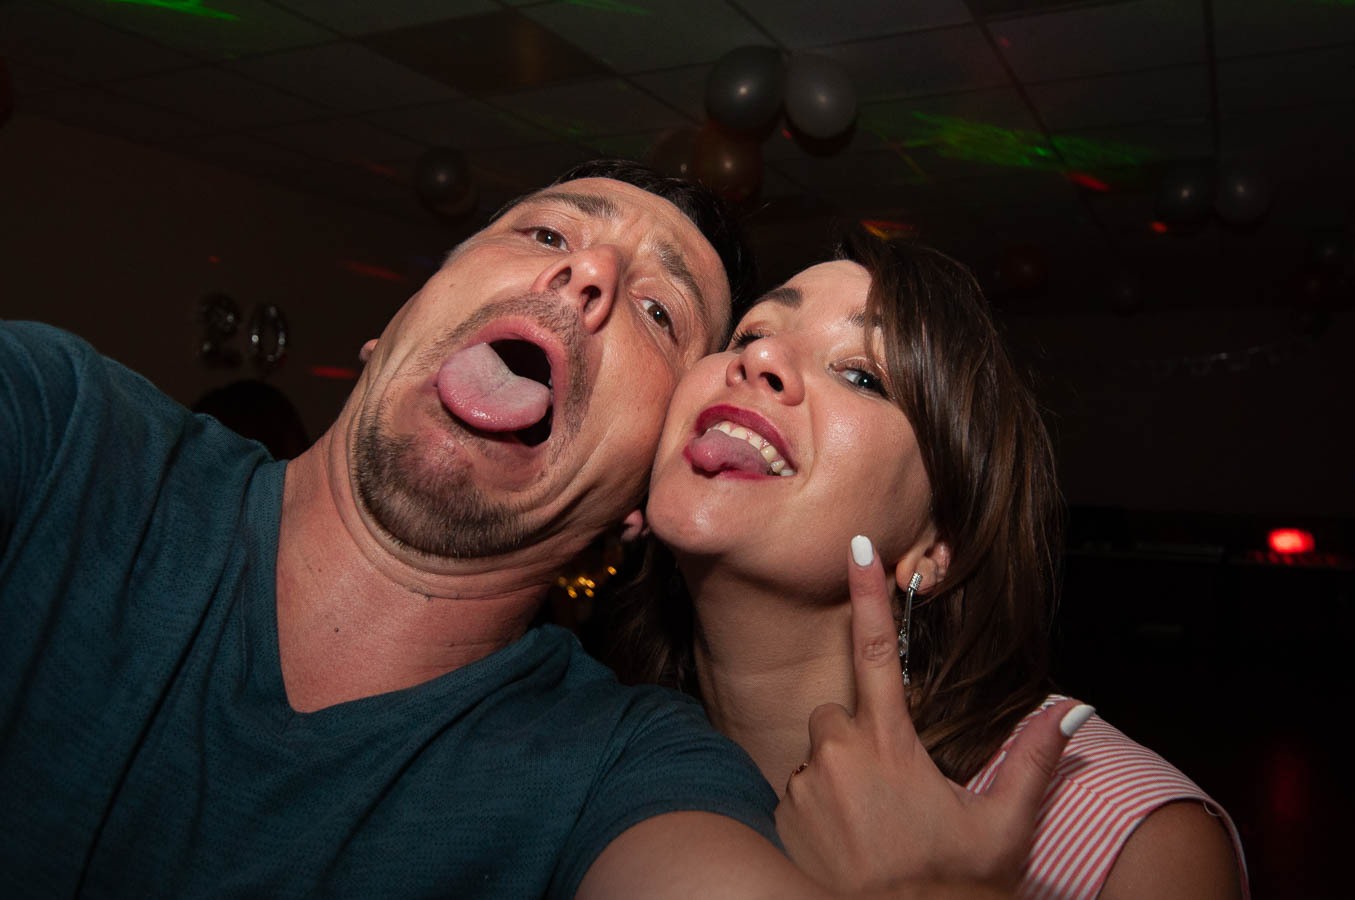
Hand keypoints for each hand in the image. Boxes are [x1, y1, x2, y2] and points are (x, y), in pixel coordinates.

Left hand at [774, 535, 1089, 894]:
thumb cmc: (951, 888)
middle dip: (859, 735)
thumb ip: (1034, 762)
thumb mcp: (1003, 827)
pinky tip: (846, 844)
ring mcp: (803, 789)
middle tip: (892, 788)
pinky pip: (796, 793)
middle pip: (838, 713)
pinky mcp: (780, 817)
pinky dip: (817, 809)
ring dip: (838, 776)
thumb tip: (1074, 710)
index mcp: (891, 747)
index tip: (856, 549)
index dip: (869, 596)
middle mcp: (837, 757)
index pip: (878, 653)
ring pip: (817, 756)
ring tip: (872, 827)